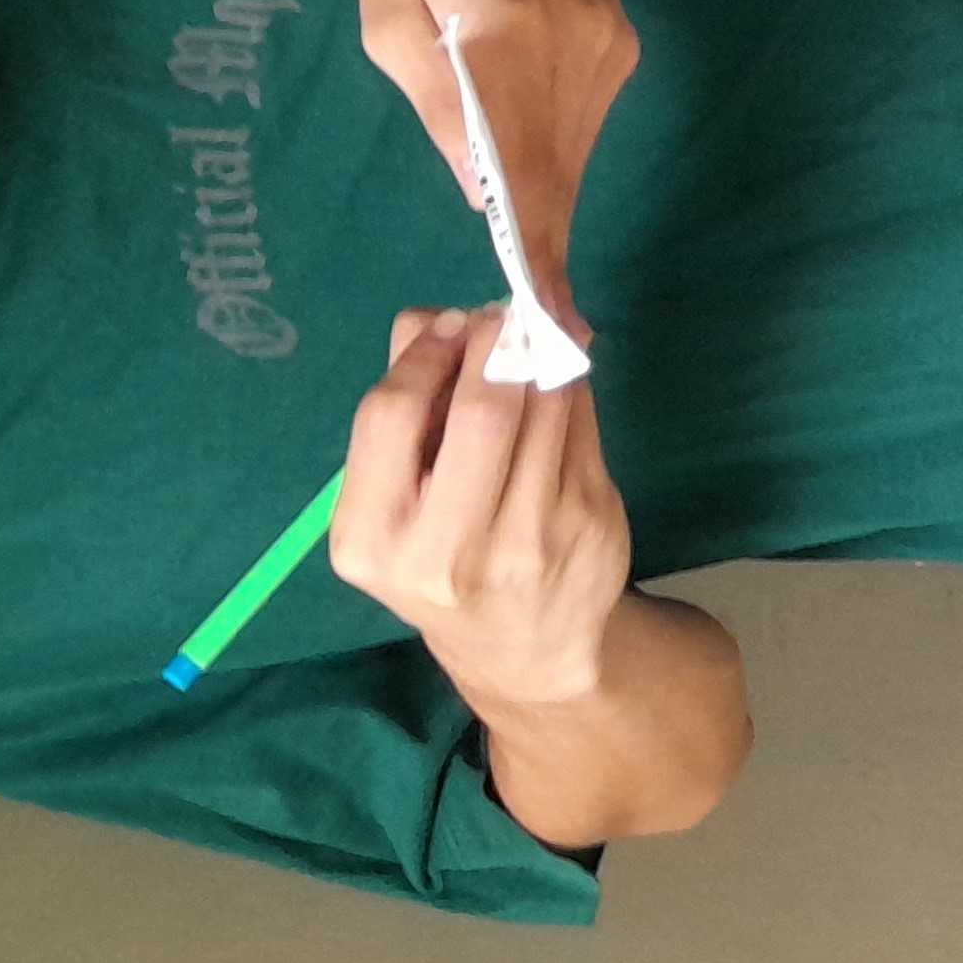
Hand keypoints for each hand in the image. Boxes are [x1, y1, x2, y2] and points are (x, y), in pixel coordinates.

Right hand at [332, 306, 634, 712]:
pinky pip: (582, 423)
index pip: (390, 416)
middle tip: (501, 315)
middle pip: (480, 408)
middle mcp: (447, 549)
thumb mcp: (394, 505)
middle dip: (494, 342)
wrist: (524, 648)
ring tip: (535, 328)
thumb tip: (433, 318)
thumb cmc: (443, 558)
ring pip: (544, 405)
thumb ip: (403, 412)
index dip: (423, 355)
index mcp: (374, 539)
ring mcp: (528, 539)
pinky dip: (571, 381)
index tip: (448, 323)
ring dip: (542, 350)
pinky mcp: (588, 522)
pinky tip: (562, 369)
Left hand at [358, 0, 635, 341]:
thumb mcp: (392, 10)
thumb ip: (434, 99)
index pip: (528, 164)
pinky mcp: (620, 51)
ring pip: (572, 153)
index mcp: (508, 39)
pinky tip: (524, 161)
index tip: (550, 318)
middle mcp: (574, 54)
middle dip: (541, 246)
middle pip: (558, 172)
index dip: (536, 246)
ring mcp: (608, 53)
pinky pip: (582, 126)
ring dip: (542, 199)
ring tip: (522, 251)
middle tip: (533, 326)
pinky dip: (552, 156)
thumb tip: (478, 187)